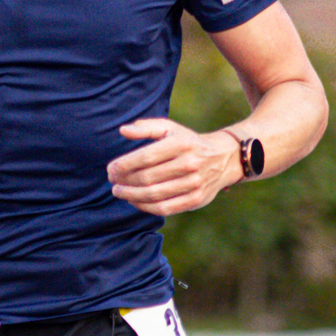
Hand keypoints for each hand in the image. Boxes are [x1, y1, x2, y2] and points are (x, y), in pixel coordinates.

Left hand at [107, 118, 239, 215]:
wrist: (225, 158)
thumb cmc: (188, 142)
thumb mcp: (170, 129)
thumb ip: (146, 128)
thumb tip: (122, 131)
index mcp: (181, 143)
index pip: (146, 157)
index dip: (124, 165)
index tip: (111, 169)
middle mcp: (190, 163)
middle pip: (148, 177)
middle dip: (125, 181)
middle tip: (112, 182)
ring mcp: (195, 183)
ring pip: (154, 195)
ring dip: (131, 195)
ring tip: (119, 192)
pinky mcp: (196, 199)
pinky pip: (165, 208)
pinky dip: (145, 207)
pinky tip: (134, 201)